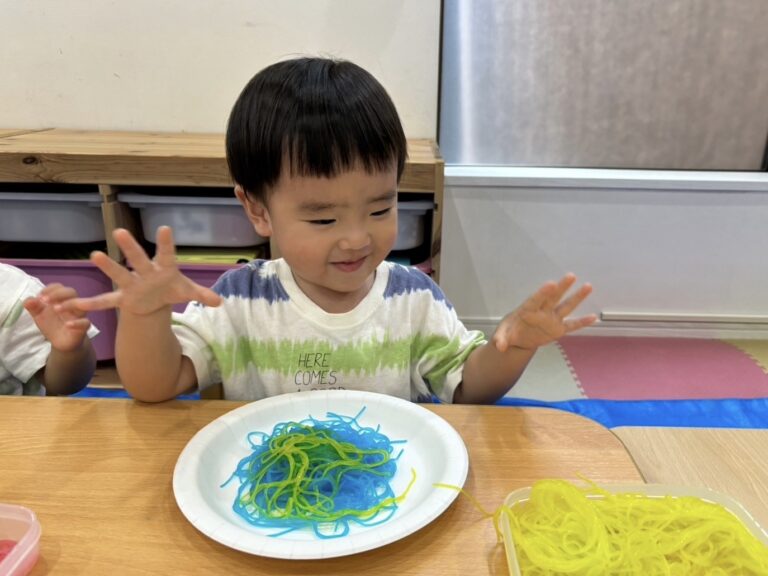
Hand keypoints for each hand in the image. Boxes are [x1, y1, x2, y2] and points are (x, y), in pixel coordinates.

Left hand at [24, 283, 91, 351]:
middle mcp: (71, 304)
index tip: (40, 296)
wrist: (61, 342)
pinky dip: (77, 323)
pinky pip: (85, 323)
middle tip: (45, 300)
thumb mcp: (39, 315)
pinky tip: (67, 325)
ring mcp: (78, 315)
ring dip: (68, 304)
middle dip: (58, 293)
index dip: (50, 289)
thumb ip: (33, 307)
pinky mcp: (83, 327)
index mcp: (61, 299)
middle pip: (71, 292)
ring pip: (81, 305)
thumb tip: (28, 300)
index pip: (59, 287)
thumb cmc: (52, 324)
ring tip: (55, 309)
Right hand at [68, 226, 221, 315]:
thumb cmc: (171, 288)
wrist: (155, 299)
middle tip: (120, 231)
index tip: (165, 228)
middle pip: (138, 258)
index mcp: (164, 268)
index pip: (167, 253)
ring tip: (94, 255)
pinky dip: (93, 303)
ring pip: (119, 274)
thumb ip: (202, 294)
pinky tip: (76, 304)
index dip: (166, 242)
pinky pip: (107, 301)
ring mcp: (132, 284)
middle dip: (131, 247)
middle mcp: (146, 272)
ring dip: (108, 266)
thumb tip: (219, 301)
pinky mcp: (124, 298)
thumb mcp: (187, 292)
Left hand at [492, 273, 596, 352]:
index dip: (543, 292)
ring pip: (566, 306)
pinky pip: (572, 325)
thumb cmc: (510, 330)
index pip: (536, 299)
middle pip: (553, 297)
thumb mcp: (502, 335)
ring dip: (577, 297)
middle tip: (570, 276)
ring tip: (588, 286)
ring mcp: (552, 319)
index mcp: (528, 309)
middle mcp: (543, 311)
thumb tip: (499, 346)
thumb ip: (501, 339)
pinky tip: (594, 317)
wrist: (519, 338)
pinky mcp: (559, 329)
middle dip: (561, 287)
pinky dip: (582, 322)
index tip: (551, 284)